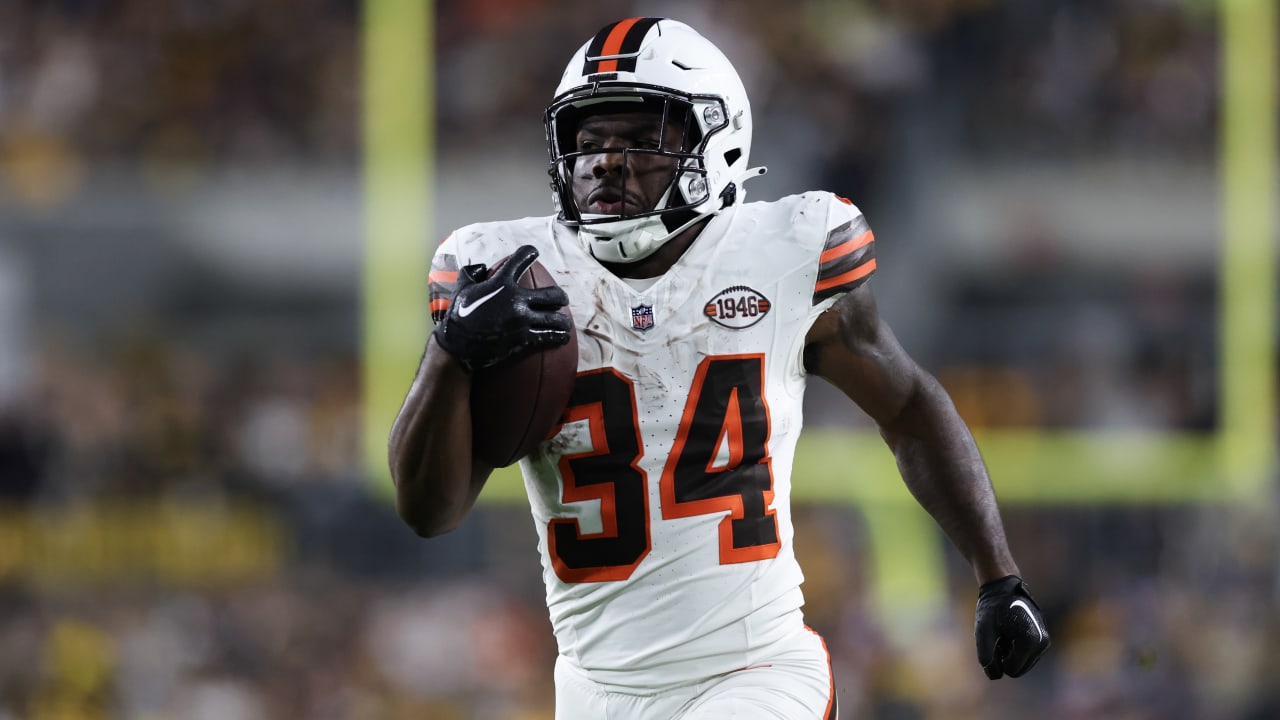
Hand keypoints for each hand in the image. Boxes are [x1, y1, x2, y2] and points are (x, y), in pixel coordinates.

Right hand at [432, 245, 571, 371]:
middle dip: (560, 297)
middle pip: (551, 294)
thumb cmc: (458, 316)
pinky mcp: (523, 338)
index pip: (520, 259)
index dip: (529, 253)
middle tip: (561, 300)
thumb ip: (471, 273)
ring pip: (555, 318)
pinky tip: (563, 338)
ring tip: (565, 323)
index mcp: (501, 283)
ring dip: (563, 320)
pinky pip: (549, 336)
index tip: (534, 252)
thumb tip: (482, 267)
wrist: (458, 346)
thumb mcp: (461, 288)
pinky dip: (559, 336)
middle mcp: (515, 299)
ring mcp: (522, 319)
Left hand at [975, 575, 1049, 678]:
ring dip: (1009, 653)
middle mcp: (1042, 643)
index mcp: (1030, 641)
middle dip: (1004, 658)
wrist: (1004, 588)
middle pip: (1018, 670)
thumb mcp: (983, 630)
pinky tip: (1009, 633)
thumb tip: (995, 675)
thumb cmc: (992, 608)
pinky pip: (1025, 657)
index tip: (994, 639)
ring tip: (1004, 633)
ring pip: (1022, 665)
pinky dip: (1015, 649)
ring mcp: (1044, 642)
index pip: (1011, 670)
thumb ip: (985, 654)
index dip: (996, 659)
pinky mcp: (1042, 641)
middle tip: (998, 636)